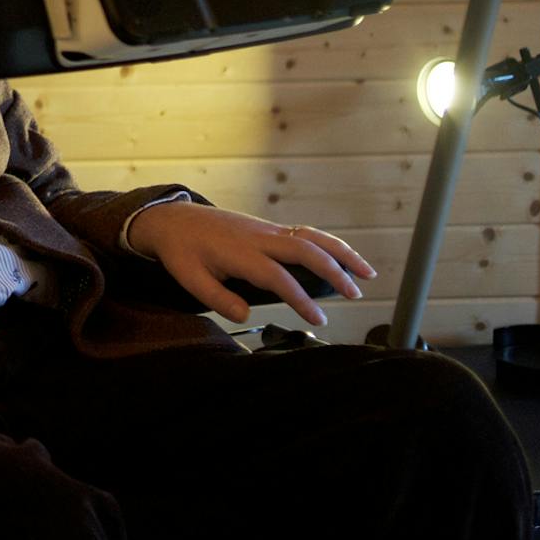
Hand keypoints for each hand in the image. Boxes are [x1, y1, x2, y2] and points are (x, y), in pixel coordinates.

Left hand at [129, 201, 375, 326]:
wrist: (172, 219)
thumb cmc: (180, 251)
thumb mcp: (188, 278)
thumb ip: (217, 298)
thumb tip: (246, 314)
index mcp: (239, 252)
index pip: (278, 277)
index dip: (300, 299)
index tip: (319, 320)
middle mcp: (259, 237)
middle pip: (305, 249)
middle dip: (334, 270)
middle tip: (356, 295)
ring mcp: (266, 230)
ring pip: (311, 236)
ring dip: (341, 253)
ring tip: (367, 274)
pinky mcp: (269, 228)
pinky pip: (304, 234)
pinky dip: (328, 245)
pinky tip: (343, 260)